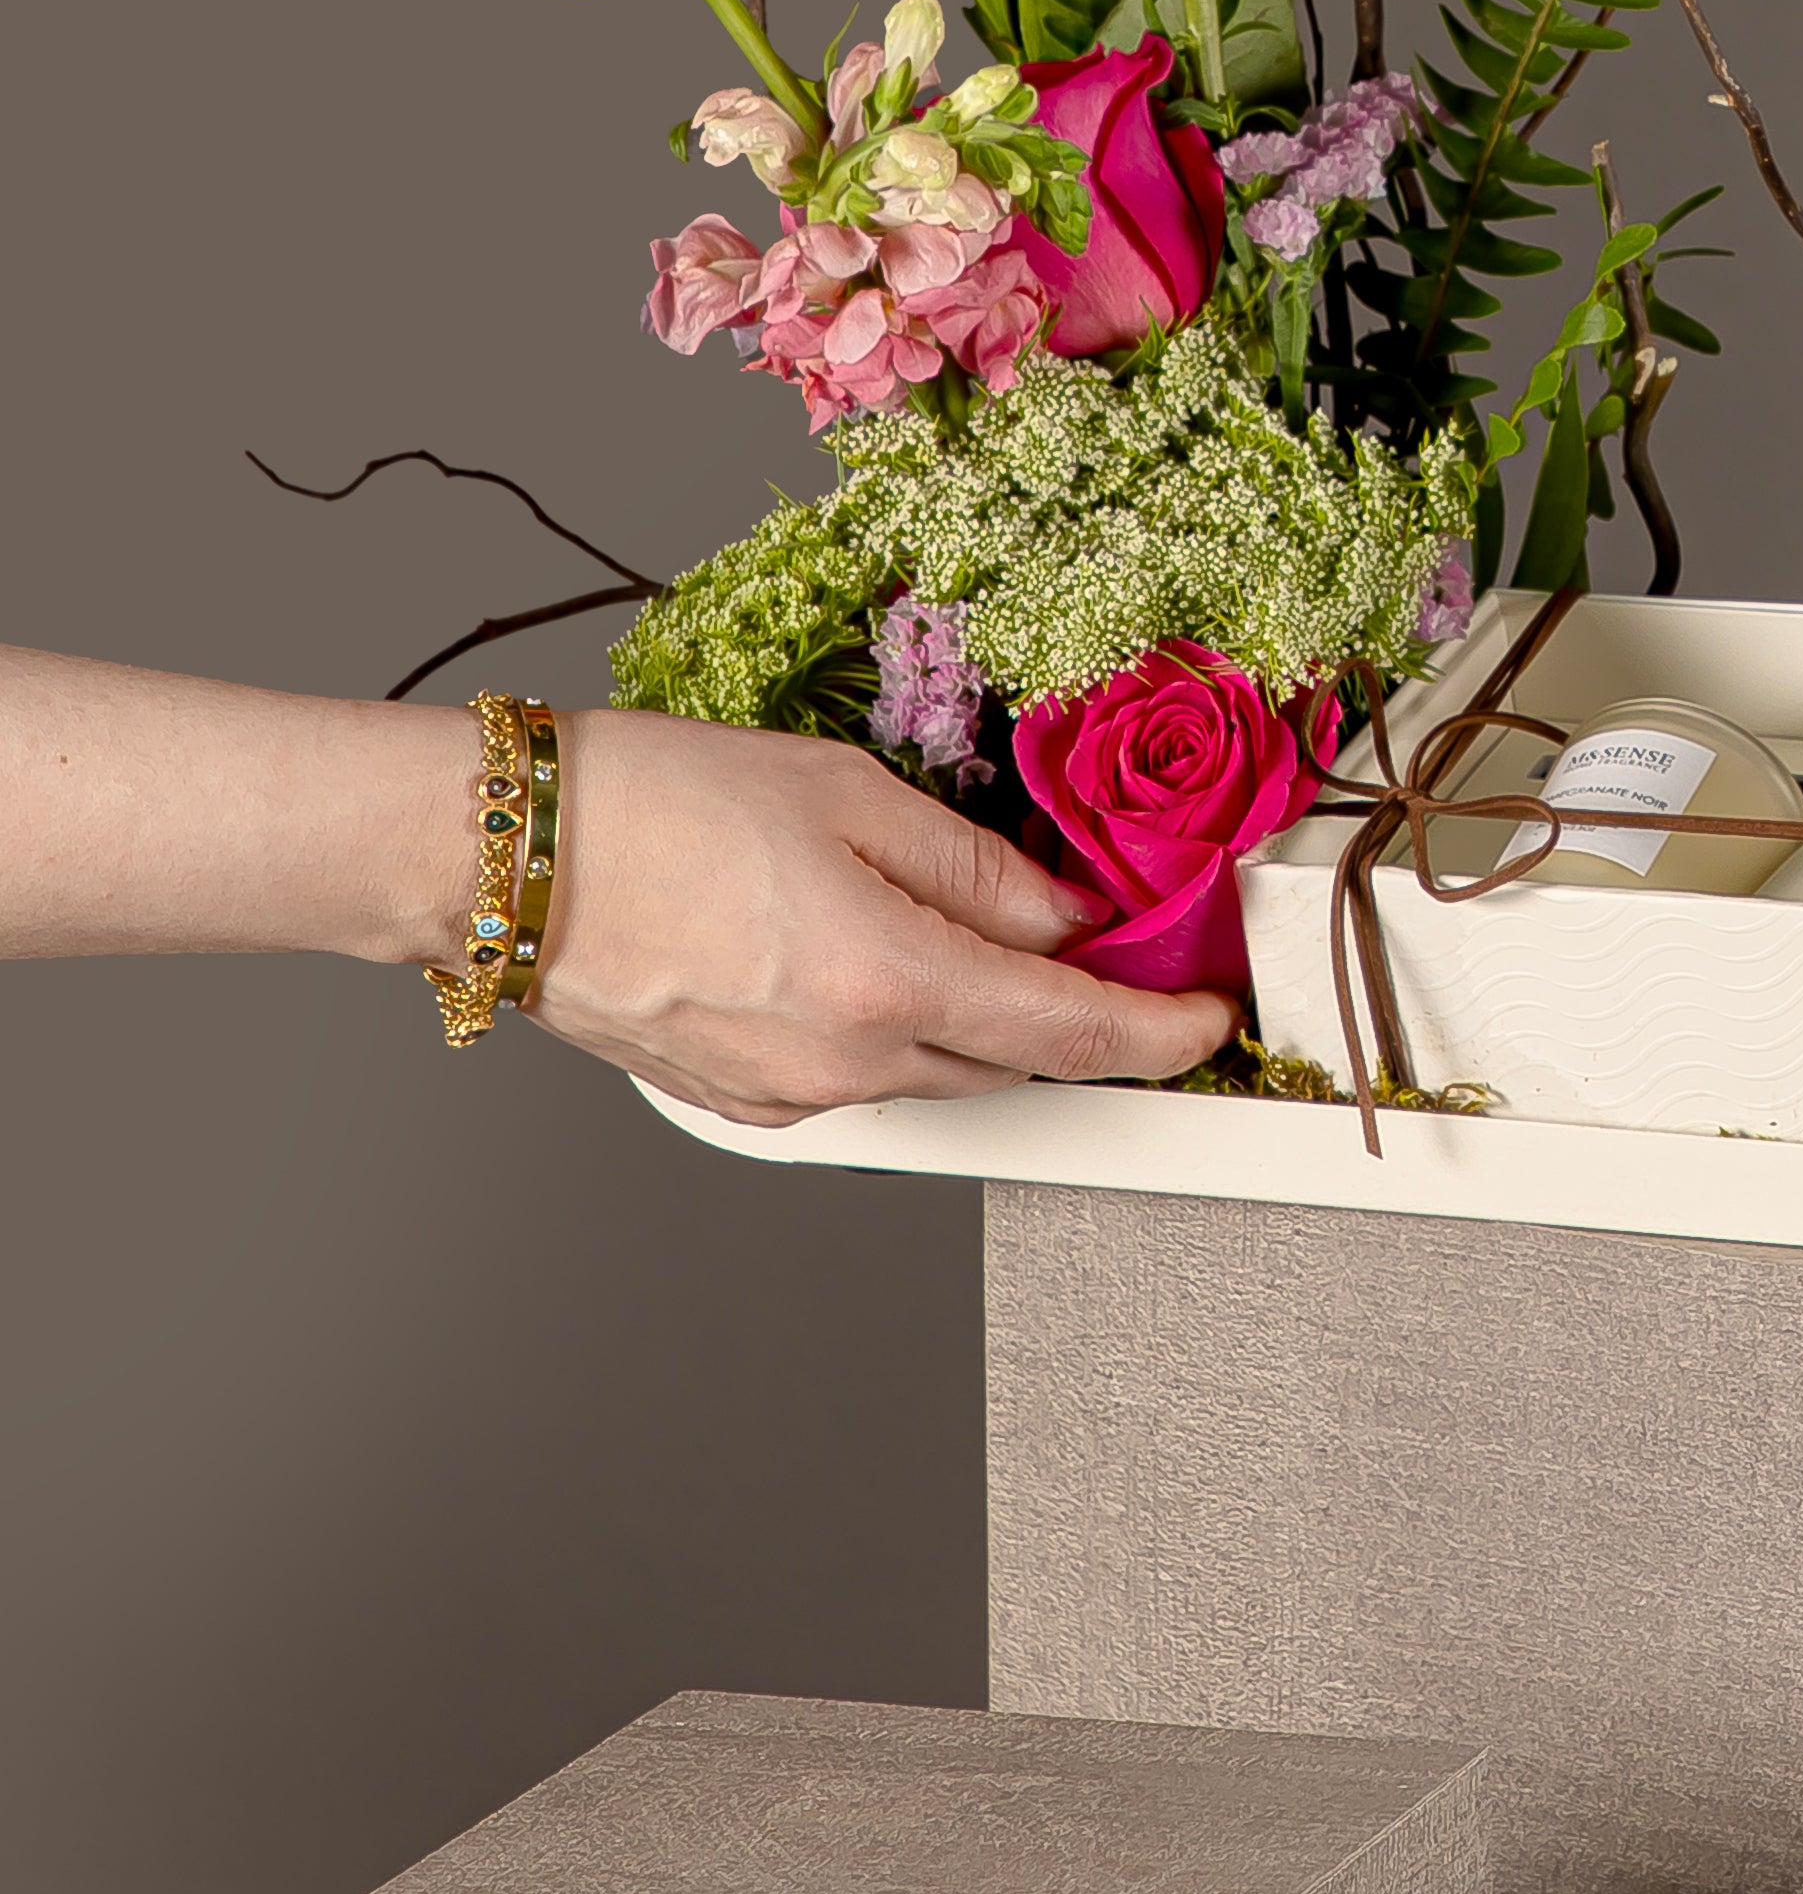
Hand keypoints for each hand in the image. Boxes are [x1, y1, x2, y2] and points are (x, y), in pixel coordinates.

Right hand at [527, 708, 1236, 1126]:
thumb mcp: (848, 795)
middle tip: (1112, 948)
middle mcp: (840, 1062)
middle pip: (1009, 1059)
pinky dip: (897, 1029)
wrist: (500, 859)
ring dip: (980, 1017)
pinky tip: (879, 960)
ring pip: (934, 1070)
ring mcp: (781, 1094)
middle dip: (1072, 1013)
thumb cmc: (656, 801)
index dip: (1159, 1032)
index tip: (1210, 1017)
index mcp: (885, 981)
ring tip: (989, 935)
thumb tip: (1065, 915)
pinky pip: (856, 1075)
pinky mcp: (734, 1098)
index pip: (1069, 1032)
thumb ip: (973, 867)